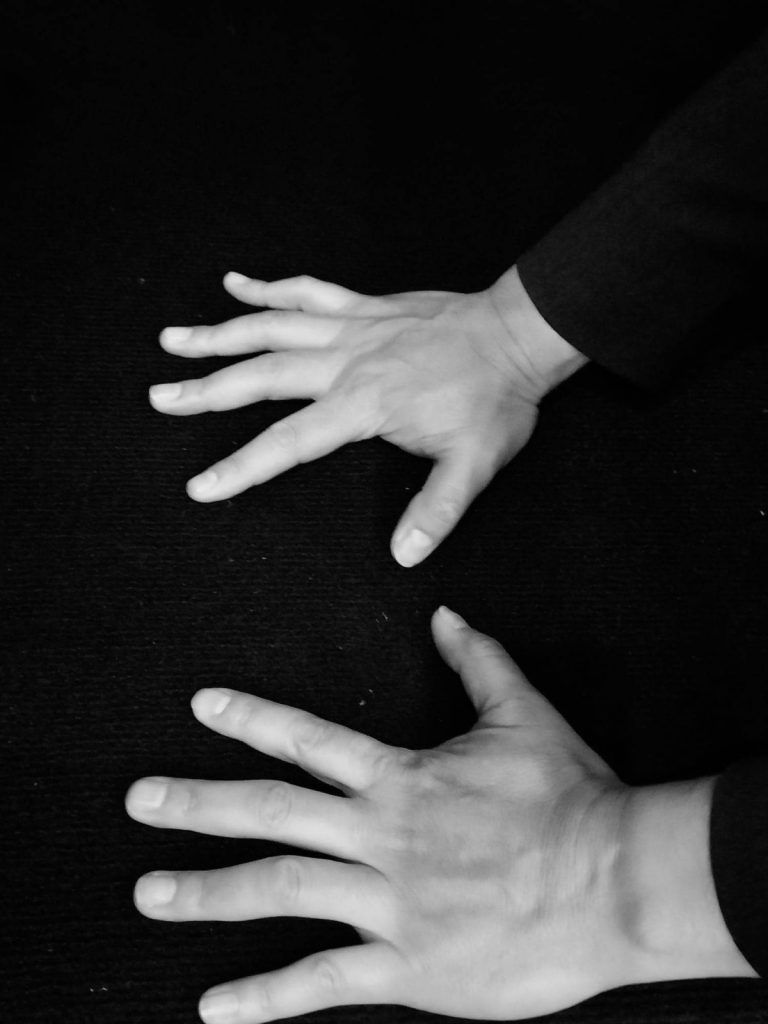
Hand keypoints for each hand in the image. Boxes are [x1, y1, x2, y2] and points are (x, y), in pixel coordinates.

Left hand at [127, 607, 745, 1023]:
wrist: (614, 877)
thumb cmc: (571, 795)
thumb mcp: (523, 713)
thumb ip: (478, 661)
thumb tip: (447, 613)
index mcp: (400, 778)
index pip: (308, 740)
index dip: (251, 717)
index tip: (201, 705)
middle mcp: (379, 835)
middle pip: (270, 812)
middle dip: (198, 803)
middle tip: (138, 800)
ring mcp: (387, 903)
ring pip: (277, 891)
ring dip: (207, 893)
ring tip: (147, 893)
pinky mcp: (408, 966)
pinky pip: (321, 982)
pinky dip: (264, 998)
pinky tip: (215, 1007)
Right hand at [150, 268, 583, 566]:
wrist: (519, 334)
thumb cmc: (496, 400)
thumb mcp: (476, 463)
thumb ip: (438, 509)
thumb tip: (405, 554)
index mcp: (364, 405)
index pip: (289, 443)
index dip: (242, 468)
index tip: (200, 486)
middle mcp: (346, 362)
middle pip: (261, 376)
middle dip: (206, 391)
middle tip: (158, 398)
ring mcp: (352, 328)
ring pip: (271, 326)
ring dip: (219, 333)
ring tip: (171, 340)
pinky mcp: (365, 305)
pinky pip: (307, 291)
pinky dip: (269, 286)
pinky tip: (234, 282)